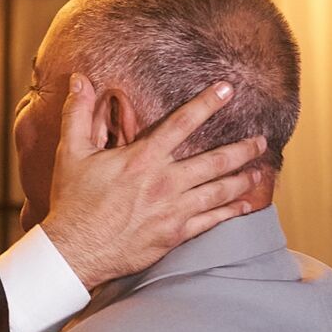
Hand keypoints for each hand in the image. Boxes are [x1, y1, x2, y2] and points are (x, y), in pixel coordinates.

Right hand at [40, 75, 266, 288]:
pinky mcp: (175, 235)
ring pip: (220, 190)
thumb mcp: (71, 153)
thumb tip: (80, 80)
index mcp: (143, 159)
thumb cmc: (72, 202)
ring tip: (259, 172)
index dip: (208, 103)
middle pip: (215, 161)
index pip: (183, 123)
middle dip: (242, 148)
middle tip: (261, 139)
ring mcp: (174, 210)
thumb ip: (79, 114)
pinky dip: (232, 212)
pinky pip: (212, 221)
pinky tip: (246, 206)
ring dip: (242, 179)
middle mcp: (165, 182)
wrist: (74, 251)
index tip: (228, 89)